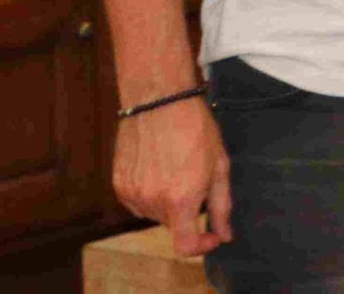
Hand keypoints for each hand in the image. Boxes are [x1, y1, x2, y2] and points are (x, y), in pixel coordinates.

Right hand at [112, 96, 230, 255]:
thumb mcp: (219, 164)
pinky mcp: (118, 184)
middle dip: (188, 209)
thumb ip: (222, 205)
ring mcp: (132, 194)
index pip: (185, 245)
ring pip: (155, 213)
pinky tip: (157, 166)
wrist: (158, 98)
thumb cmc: (194, 127)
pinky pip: (137, 201)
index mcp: (182, 199)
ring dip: (167, 201)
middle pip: (173, 224)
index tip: (211, 233)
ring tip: (175, 166)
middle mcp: (153, 201)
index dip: (202, 245)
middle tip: (195, 177)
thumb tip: (225, 234)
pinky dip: (149, 192)